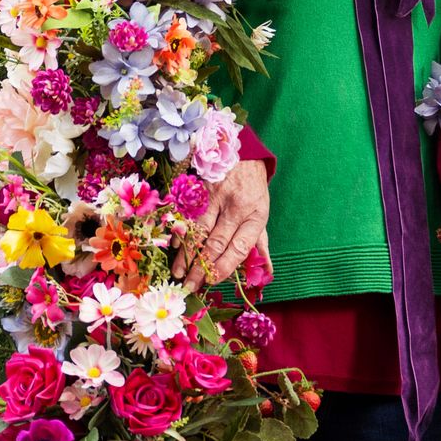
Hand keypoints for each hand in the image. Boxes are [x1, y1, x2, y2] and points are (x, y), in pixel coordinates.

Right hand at [172, 158, 271, 286]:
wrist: (242, 154)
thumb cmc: (253, 190)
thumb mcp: (261, 214)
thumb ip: (261, 245)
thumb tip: (266, 273)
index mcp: (254, 216)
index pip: (239, 247)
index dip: (225, 266)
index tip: (213, 281)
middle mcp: (235, 207)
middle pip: (215, 243)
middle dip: (202, 268)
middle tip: (191, 286)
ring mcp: (215, 198)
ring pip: (198, 231)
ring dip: (186, 255)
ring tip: (179, 273)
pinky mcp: (200, 191)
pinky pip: (188, 217)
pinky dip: (180, 235)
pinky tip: (174, 249)